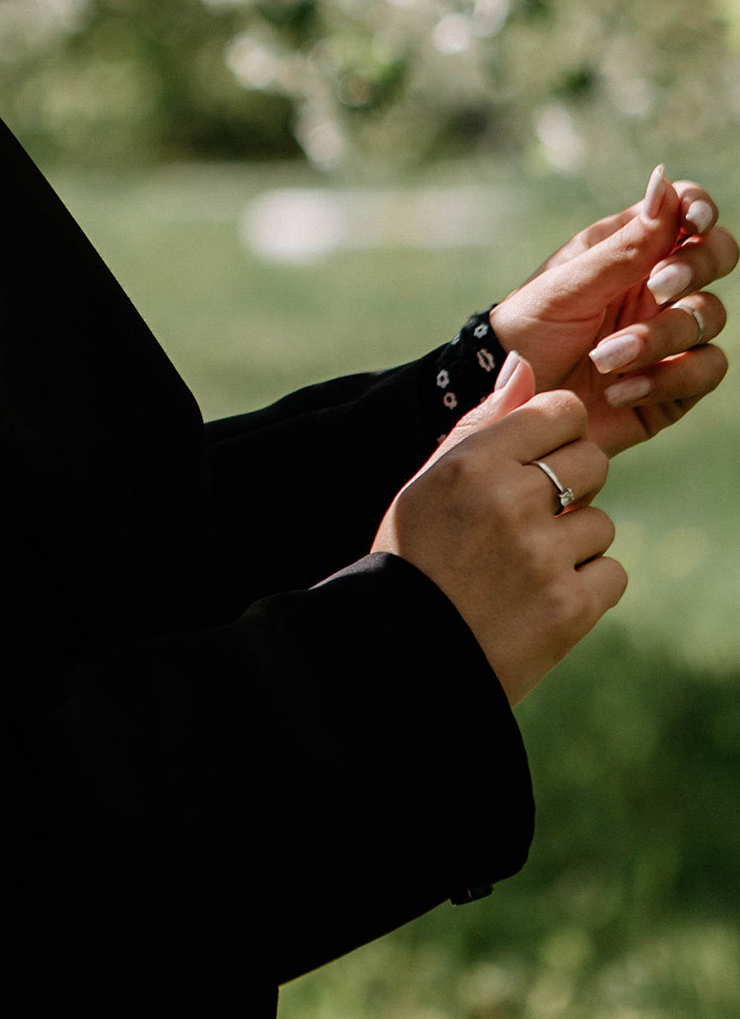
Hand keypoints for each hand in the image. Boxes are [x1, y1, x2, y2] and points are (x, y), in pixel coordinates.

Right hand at [374, 355, 622, 702]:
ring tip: (525, 567)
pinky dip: (586, 587)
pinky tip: (542, 596)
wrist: (406, 652)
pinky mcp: (570, 607)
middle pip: (592, 460)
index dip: (557, 434)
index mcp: (473, 461)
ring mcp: (544, 555)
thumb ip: (482, 422)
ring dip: (574, 543)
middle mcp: (511, 499)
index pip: (561, 410)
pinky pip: (612, 574)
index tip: (538, 460)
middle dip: (571, 486)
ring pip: (601, 522)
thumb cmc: (416, 555)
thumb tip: (524, 366)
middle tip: (532, 518)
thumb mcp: (430, 481)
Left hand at [487, 167, 732, 455]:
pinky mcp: (677, 383)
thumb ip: (623, 244)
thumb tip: (663, 181)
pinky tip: (619, 390)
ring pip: (709, 317)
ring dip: (660, 337)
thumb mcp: (569, 285)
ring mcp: (672, 335)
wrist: (511, 397)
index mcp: (631, 249)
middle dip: (694, 268)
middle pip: (716, 257)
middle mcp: (660, 288)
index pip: (686, 212)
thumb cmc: (530, 329)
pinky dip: (665, 380)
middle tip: (657, 286)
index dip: (700, 209)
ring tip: (605, 357)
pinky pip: (704, 371)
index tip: (693, 222)